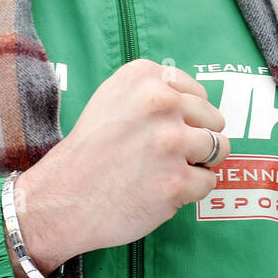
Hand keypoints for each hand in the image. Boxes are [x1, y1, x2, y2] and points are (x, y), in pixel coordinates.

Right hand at [9, 59, 229, 277]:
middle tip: (163, 155)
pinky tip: (160, 190)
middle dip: (196, 139)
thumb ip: (155, 91)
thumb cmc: (89, 151)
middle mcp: (160, 103)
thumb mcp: (113, 98)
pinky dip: (189, 191)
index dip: (186, 116)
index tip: (161, 130)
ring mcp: (170, 143)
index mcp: (144, 77)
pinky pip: (208, 182)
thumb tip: (202, 101)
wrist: (59, 200)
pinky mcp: (176, 182)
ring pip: (219, 148)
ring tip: (167, 170)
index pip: (198, 92)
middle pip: (213, 119)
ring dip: (199, 164)